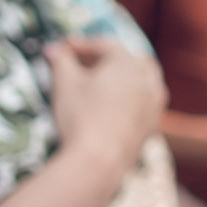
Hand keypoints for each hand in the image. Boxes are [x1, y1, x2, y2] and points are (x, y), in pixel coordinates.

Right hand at [47, 39, 163, 180]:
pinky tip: (113, 107)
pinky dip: (130, 98)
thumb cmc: (81, 116)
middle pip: (127, 59)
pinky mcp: (152, 126)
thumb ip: (60, 60)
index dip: (81, 45)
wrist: (100, 161)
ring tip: (101, 83)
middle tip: (83, 64)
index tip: (63, 48)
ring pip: (142, 80)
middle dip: (105, 58)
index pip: (104, 45)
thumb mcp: (65, 83)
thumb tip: (53, 49)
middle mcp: (147, 79)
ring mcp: (153, 104)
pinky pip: (143, 103)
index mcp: (128, 62)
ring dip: (123, 77)